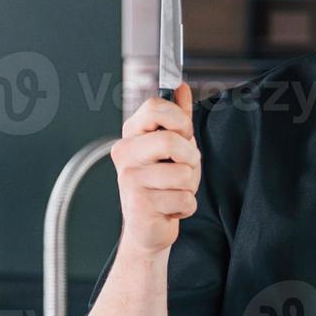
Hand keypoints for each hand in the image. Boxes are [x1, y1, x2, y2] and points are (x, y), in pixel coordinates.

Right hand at [110, 83, 201, 256]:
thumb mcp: (172, 147)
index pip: (155, 107)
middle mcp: (124, 154)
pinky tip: (170, 208)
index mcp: (132, 134)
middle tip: (183, 168)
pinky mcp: (139, 205)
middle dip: (190, 157)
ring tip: (174, 191)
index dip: (179, 120)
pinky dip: (186, 207)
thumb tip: (182, 88)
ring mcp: (129, 179)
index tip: (183, 134)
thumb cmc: (161, 184)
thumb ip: (178, 117)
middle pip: (170, 141)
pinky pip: (184, 199)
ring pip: (183, 174)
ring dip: (190, 186)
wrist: (147, 227)